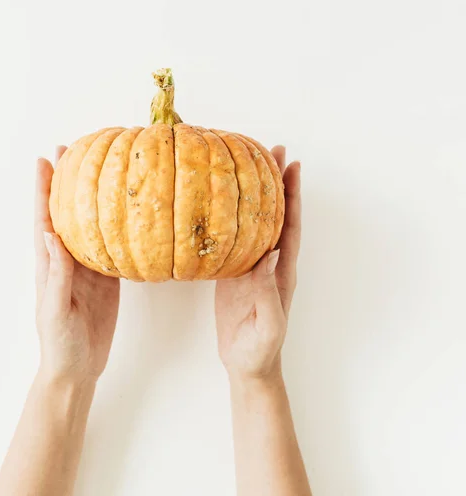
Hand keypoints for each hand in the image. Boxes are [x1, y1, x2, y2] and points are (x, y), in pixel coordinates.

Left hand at [35, 146, 119, 385]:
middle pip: (65, 213)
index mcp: (49, 265)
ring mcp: (86, 268)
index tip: (44, 161)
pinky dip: (113, 226)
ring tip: (98, 171)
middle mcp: (66, 260)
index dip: (42, 190)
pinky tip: (122, 212)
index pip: (43, 220)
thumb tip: (50, 234)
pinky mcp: (105, 279)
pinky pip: (109, 246)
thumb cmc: (59, 342)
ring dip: (90, 198)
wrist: (78, 366)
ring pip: (88, 224)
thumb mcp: (54, 308)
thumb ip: (55, 273)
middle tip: (71, 151)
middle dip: (65, 182)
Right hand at [215, 146, 300, 383]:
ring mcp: (252, 267)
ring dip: (254, 194)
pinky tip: (223, 203)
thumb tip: (269, 254)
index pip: (289, 226)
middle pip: (275, 215)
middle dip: (276, 182)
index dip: (292, 196)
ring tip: (247, 166)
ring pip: (255, 222)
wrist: (247, 364)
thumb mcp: (268, 324)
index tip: (293, 165)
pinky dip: (232, 217)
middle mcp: (270, 262)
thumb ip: (268, 291)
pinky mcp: (235, 274)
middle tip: (271, 150)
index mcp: (282, 271)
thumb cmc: (261, 349)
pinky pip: (235, 238)